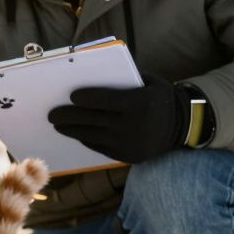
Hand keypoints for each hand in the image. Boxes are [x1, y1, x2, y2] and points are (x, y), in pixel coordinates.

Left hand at [47, 73, 193, 163]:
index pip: (104, 100)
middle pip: (92, 120)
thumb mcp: (149, 83)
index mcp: (138, 103)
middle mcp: (132, 125)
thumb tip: (90, 78)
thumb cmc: (159, 98)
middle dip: (69, 117)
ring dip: (71, 130)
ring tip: (58, 125)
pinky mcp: (126, 155)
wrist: (181, 127)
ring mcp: (128, 143)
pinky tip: (76, 133)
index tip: (71, 96)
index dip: (85, 99)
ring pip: (92, 135)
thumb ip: (124, 81)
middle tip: (52, 115)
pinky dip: (86, 139)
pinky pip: (99, 146)